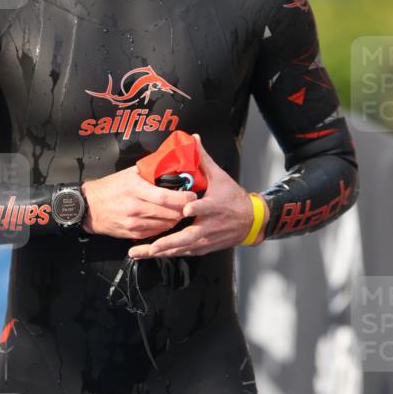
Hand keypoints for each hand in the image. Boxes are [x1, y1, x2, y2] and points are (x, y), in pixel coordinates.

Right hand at [80, 166, 195, 237]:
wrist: (89, 207)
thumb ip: (151, 172)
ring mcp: (134, 222)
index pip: (166, 197)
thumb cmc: (110, 188)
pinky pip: (156, 232)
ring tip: (179, 211)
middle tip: (190, 204)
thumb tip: (173, 168)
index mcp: (135, 188)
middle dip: (183, 209)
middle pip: (170, 213)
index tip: (193, 195)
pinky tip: (165, 218)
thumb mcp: (129, 173)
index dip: (184, 198)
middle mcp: (135, 207)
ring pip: (165, 224)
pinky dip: (164, 226)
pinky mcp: (133, 233)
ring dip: (175, 218)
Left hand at [127, 134, 269, 258]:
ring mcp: (206, 239)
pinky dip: (168, 254)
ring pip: (182, 248)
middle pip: (189, 236)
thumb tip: (193, 139)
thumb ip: (203, 159)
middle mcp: (209, 225)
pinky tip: (152, 254)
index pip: (205, 208)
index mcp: (215, 206)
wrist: (250, 221)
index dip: (196, 209)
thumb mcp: (220, 177)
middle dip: (168, 242)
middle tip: (152, 245)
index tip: (186, 210)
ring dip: (162, 251)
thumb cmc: (234, 199)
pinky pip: (184, 252)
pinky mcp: (203, 247)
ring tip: (142, 252)